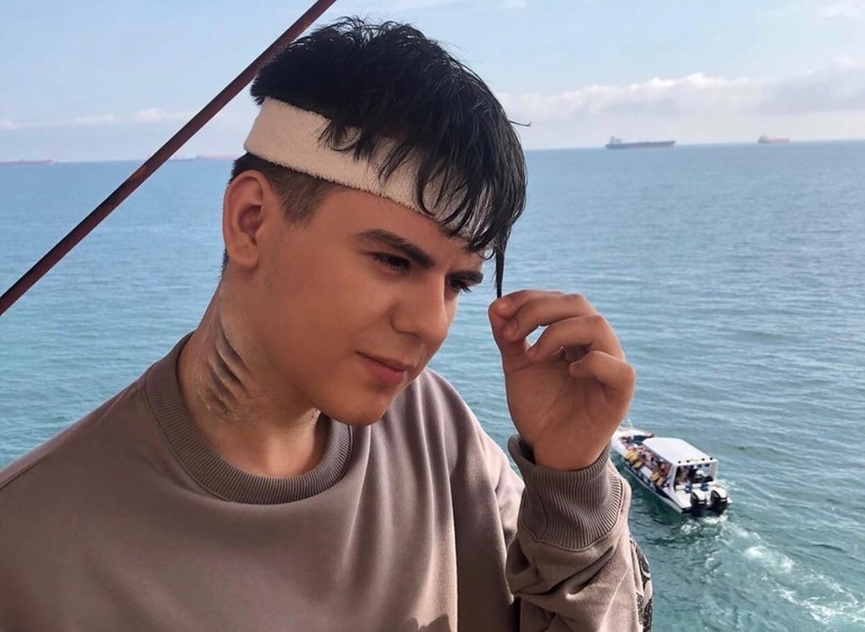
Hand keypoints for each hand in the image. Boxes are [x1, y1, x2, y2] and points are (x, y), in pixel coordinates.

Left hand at [489, 290, 635, 470]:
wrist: (549, 451)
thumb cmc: (540, 409)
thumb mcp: (517, 368)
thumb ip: (509, 338)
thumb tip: (496, 305)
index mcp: (574, 335)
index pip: (558, 300)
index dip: (528, 298)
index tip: (499, 310)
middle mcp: (596, 344)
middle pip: (577, 304)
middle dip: (537, 310)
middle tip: (511, 333)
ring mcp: (611, 366)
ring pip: (597, 326)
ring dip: (558, 333)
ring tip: (533, 356)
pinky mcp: (620, 393)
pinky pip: (617, 367)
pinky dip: (591, 362)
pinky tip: (569, 372)